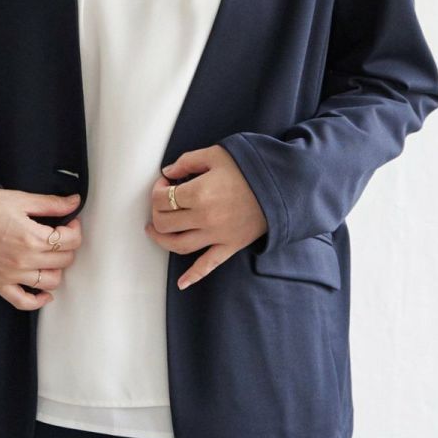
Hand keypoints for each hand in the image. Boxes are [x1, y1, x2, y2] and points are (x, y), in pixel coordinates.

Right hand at [0, 188, 82, 308]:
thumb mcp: (20, 199)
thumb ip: (51, 204)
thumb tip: (74, 202)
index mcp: (32, 237)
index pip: (71, 240)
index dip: (75, 229)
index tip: (70, 222)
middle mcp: (24, 260)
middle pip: (64, 260)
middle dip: (67, 245)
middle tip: (60, 234)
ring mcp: (12, 275)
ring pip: (51, 282)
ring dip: (57, 269)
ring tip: (51, 256)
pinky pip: (24, 302)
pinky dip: (38, 301)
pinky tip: (44, 292)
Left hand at [144, 146, 267, 289]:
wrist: (282, 186)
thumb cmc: (249, 167)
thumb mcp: (216, 154)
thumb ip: (187, 161)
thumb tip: (168, 172)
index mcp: (199, 192)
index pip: (162, 198)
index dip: (157, 189)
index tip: (165, 183)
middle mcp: (204, 217)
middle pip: (165, 223)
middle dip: (157, 211)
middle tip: (162, 202)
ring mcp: (216, 235)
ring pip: (178, 245)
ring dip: (161, 240)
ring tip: (155, 230)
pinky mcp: (229, 246)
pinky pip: (207, 265)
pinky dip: (193, 276)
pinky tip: (181, 283)